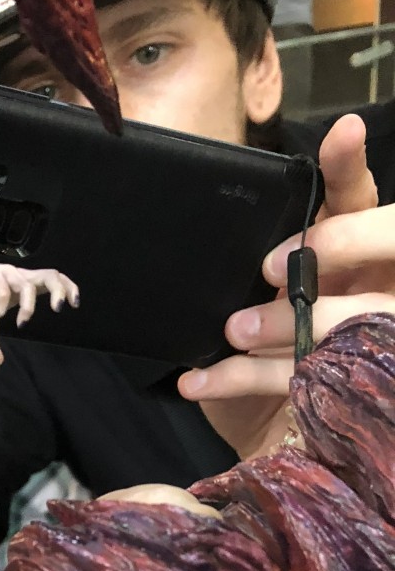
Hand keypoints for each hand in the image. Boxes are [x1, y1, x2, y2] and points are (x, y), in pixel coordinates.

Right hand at [0, 258, 78, 363]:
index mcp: (25, 284)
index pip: (54, 278)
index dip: (68, 287)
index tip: (74, 304)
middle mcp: (20, 277)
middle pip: (50, 274)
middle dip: (59, 290)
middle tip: (58, 309)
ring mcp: (7, 275)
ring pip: (27, 285)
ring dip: (29, 305)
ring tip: (23, 321)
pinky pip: (2, 288)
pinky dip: (2, 304)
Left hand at [178, 115, 393, 457]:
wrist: (264, 436)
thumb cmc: (266, 350)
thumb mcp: (257, 298)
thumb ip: (259, 260)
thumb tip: (213, 229)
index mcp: (363, 257)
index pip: (360, 199)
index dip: (351, 169)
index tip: (342, 133)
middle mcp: (377, 292)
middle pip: (379, 252)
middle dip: (329, 250)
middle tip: (269, 268)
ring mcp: (368, 343)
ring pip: (343, 319)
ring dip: (281, 324)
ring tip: (232, 332)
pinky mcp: (341, 391)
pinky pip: (294, 379)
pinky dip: (237, 380)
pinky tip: (194, 381)